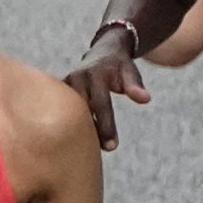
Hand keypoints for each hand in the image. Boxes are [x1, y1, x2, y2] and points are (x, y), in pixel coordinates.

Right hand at [64, 27, 149, 151]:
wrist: (103, 51)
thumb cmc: (119, 67)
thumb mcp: (130, 72)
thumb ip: (135, 86)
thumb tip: (145, 99)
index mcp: (95, 75)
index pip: (101, 105)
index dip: (106, 127)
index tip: (112, 147)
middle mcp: (76, 78)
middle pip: (82, 111)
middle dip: (91, 133)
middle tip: (101, 152)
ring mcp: (64, 84)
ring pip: (68, 113)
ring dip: (77, 130)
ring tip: (84, 150)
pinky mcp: (57, 90)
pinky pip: (61, 110)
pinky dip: (67, 124)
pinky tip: (72, 140)